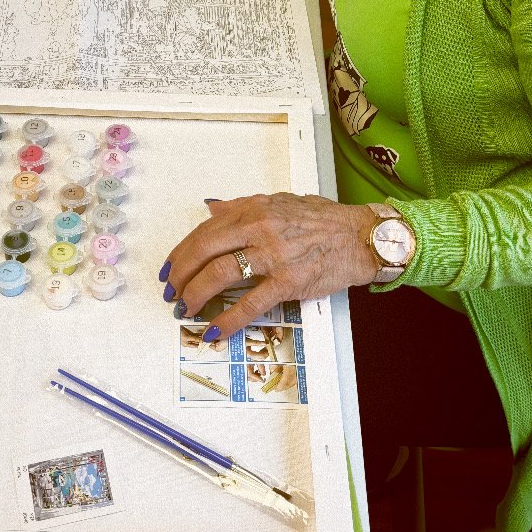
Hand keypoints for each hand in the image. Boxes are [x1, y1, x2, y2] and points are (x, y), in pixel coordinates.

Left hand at [159, 193, 381, 342]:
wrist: (360, 237)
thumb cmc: (325, 221)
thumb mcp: (281, 201)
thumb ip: (244, 206)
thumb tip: (212, 209)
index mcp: (254, 209)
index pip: (205, 230)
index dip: (181, 252)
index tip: (171, 268)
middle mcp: (259, 228)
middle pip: (204, 250)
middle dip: (180, 274)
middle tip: (171, 291)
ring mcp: (273, 256)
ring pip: (219, 274)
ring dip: (196, 294)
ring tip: (186, 308)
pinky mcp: (287, 282)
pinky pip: (250, 304)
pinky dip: (227, 320)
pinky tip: (214, 330)